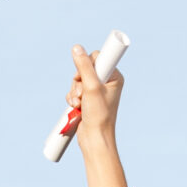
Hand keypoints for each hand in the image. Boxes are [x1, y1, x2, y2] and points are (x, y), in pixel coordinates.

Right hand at [69, 44, 128, 186]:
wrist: (95, 139)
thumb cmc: (99, 115)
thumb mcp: (91, 87)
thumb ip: (84, 67)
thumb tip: (77, 48)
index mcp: (114, 77)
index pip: (98, 57)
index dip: (88, 63)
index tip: (87, 73)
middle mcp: (106, 82)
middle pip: (84, 67)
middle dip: (78, 80)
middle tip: (82, 93)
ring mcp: (96, 91)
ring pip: (77, 79)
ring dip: (74, 91)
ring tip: (80, 104)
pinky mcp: (87, 99)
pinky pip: (73, 90)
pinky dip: (72, 98)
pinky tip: (76, 107)